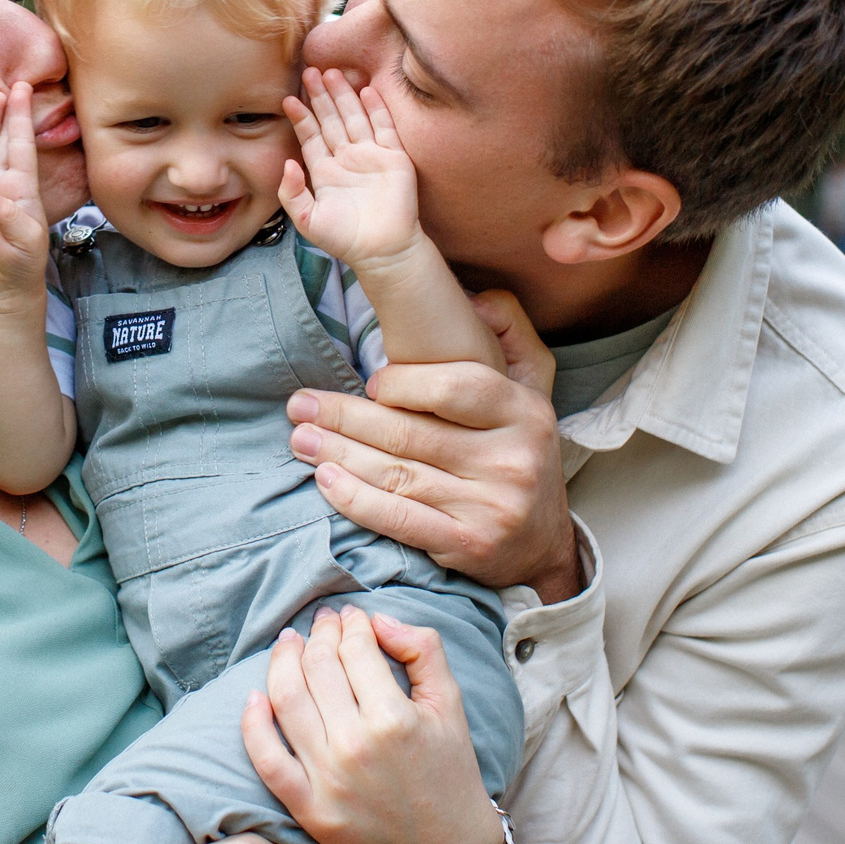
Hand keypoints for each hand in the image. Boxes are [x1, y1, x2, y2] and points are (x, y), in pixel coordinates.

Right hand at [0, 82, 48, 310]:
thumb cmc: (21, 265)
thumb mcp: (24, 243)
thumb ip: (9, 218)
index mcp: (21, 187)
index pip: (21, 144)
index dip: (20, 117)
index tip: (21, 88)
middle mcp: (1, 182)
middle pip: (0, 138)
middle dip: (0, 111)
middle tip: (0, 82)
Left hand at [242, 607, 501, 843]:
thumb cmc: (450, 772)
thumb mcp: (451, 704)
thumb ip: (422, 649)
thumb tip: (376, 619)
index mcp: (394, 719)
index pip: (355, 650)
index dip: (351, 625)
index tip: (351, 617)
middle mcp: (355, 746)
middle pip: (318, 668)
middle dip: (319, 634)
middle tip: (323, 622)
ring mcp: (327, 780)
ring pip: (287, 700)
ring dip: (283, 661)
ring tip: (290, 643)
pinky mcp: (309, 809)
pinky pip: (267, 759)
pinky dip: (253, 723)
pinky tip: (254, 696)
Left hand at [277, 68, 420, 267]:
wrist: (382, 251)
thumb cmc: (345, 239)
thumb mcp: (308, 220)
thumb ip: (293, 193)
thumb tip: (287, 164)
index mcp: (326, 171)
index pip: (311, 137)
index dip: (301, 117)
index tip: (288, 98)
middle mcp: (347, 159)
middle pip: (331, 120)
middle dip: (320, 97)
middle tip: (310, 71)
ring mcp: (371, 156)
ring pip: (354, 118)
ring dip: (344, 95)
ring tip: (332, 72)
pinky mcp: (394, 158)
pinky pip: (385, 127)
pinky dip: (376, 109)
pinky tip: (366, 90)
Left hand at [289, 292, 583, 598]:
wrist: (544, 543)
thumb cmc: (519, 450)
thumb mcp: (534, 385)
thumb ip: (510, 331)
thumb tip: (475, 299)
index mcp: (524, 412)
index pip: (455, 388)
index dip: (404, 383)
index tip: (368, 381)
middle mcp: (511, 459)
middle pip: (411, 433)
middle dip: (345, 417)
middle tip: (300, 406)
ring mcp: (490, 506)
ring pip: (397, 474)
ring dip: (337, 454)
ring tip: (300, 439)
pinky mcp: (467, 545)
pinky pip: (399, 518)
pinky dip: (355, 499)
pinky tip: (325, 479)